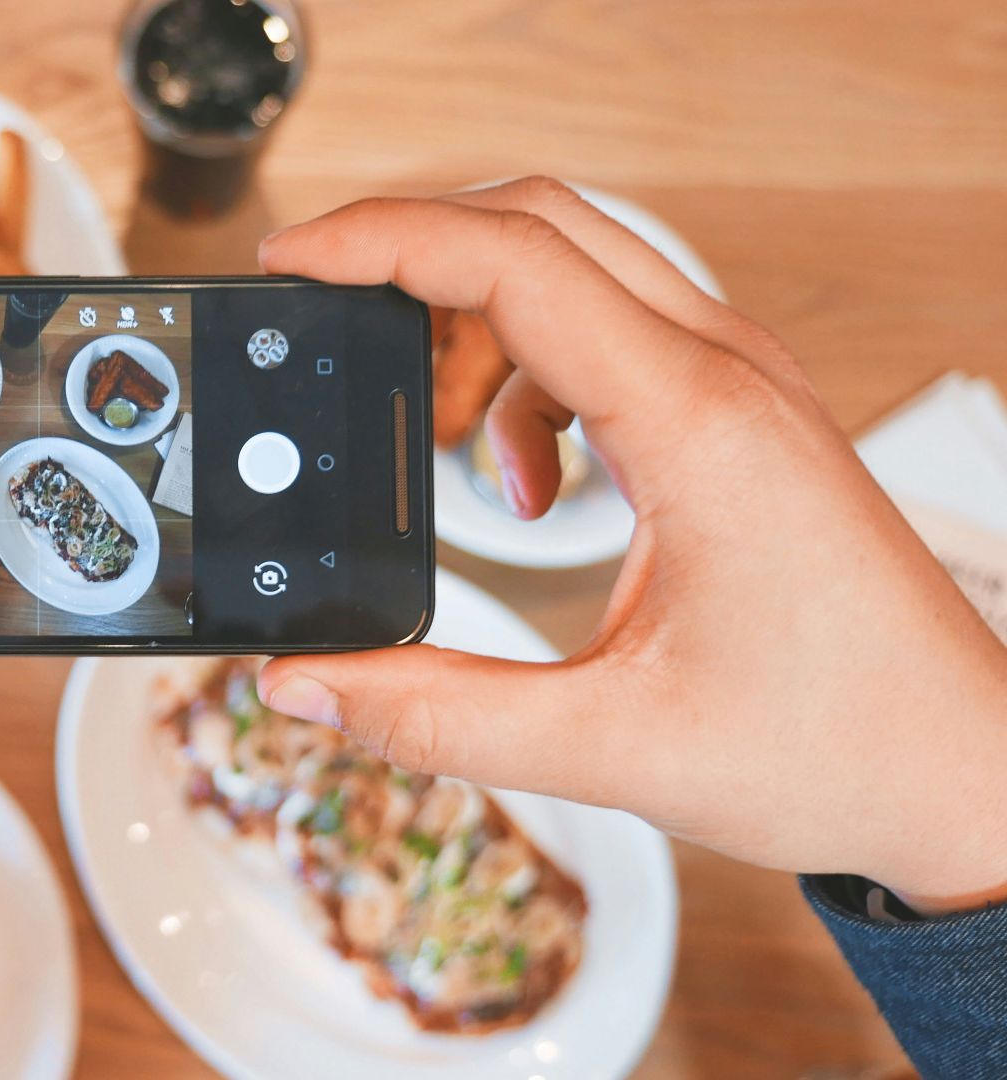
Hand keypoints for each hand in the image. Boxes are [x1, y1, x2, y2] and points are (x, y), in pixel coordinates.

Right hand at [256, 178, 1006, 912]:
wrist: (964, 772)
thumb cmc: (840, 746)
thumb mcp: (611, 746)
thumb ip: (438, 717)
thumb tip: (308, 683)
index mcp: (696, 425)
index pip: (515, 263)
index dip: (383, 242)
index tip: (293, 261)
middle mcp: (725, 375)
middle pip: (541, 224)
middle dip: (413, 250)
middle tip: (324, 309)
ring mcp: (739, 385)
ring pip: (575, 269)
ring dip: (474, 321)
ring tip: (428, 433)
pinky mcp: (738, 415)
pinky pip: (606, 334)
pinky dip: (529, 379)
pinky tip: (528, 484)